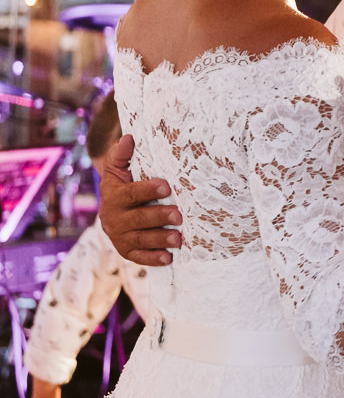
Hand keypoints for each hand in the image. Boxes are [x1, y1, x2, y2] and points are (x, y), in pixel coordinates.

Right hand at [100, 133, 181, 265]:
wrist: (111, 207)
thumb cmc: (122, 183)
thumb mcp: (117, 168)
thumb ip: (120, 154)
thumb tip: (129, 138)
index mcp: (113, 196)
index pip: (131, 193)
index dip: (148, 190)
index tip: (166, 186)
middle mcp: (113, 218)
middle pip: (138, 218)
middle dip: (159, 217)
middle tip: (179, 215)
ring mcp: (119, 236)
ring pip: (141, 239)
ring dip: (160, 239)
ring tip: (178, 238)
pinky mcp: (126, 250)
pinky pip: (139, 257)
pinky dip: (153, 258)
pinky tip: (168, 258)